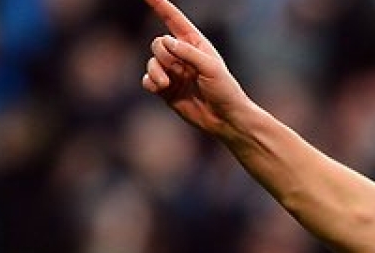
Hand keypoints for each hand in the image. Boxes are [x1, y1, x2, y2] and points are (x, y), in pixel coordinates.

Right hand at [140, 0, 247, 136]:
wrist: (226, 119)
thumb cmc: (225, 91)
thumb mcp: (210, 67)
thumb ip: (187, 53)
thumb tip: (164, 41)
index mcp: (196, 45)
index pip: (174, 21)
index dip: (161, 6)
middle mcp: (182, 56)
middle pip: (158, 43)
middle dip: (163, 54)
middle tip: (177, 69)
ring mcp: (173, 73)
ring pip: (151, 62)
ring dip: (156, 70)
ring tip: (166, 83)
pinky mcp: (166, 90)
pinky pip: (148, 80)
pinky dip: (151, 82)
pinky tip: (160, 88)